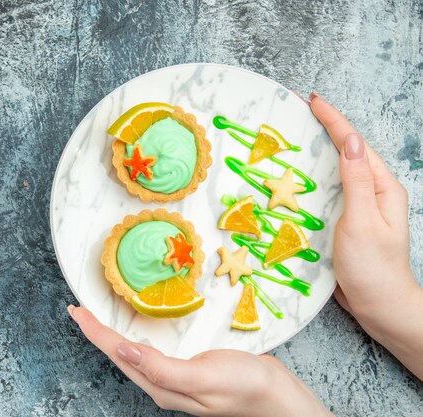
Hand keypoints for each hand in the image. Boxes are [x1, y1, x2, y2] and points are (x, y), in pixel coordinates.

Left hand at [67, 306, 331, 416]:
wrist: (275, 395)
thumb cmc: (243, 387)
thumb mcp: (201, 376)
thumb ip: (160, 366)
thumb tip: (123, 349)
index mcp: (160, 384)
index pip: (118, 353)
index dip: (95, 332)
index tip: (76, 311)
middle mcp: (162, 383)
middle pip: (119, 354)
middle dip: (97, 332)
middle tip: (80, 311)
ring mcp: (174, 377)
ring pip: (132, 353)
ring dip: (113, 334)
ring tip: (98, 318)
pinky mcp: (186, 368)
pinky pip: (151, 351)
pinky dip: (136, 336)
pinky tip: (136, 331)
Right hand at [309, 93, 422, 378]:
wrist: (380, 304)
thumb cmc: (373, 267)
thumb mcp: (363, 221)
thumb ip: (356, 182)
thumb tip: (350, 142)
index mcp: (380, 187)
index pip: (354, 144)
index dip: (333, 120)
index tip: (311, 100)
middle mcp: (372, 191)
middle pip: (346, 150)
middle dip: (324, 127)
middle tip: (298, 110)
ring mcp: (360, 204)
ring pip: (336, 168)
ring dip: (316, 149)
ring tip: (294, 134)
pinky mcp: (346, 218)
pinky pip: (329, 189)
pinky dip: (312, 175)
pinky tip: (297, 175)